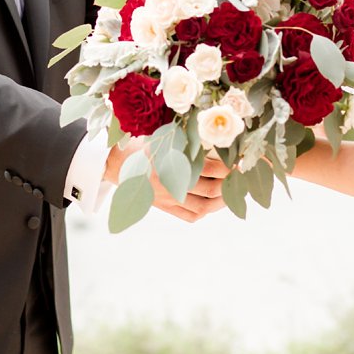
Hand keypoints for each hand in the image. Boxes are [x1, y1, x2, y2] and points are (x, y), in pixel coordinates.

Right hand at [105, 137, 226, 223]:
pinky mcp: (164, 207)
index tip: (238, 161)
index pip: (211, 170)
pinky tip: (211, 203)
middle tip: (239, 176)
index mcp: (171, 164)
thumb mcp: (162, 138)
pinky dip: (204, 212)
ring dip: (221, 201)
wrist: (115, 163)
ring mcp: (168, 199)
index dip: (229, 167)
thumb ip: (186, 140)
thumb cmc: (140, 145)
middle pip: (212, 190)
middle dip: (230, 183)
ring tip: (230, 192)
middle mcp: (171, 185)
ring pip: (204, 207)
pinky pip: (190, 216)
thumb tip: (217, 138)